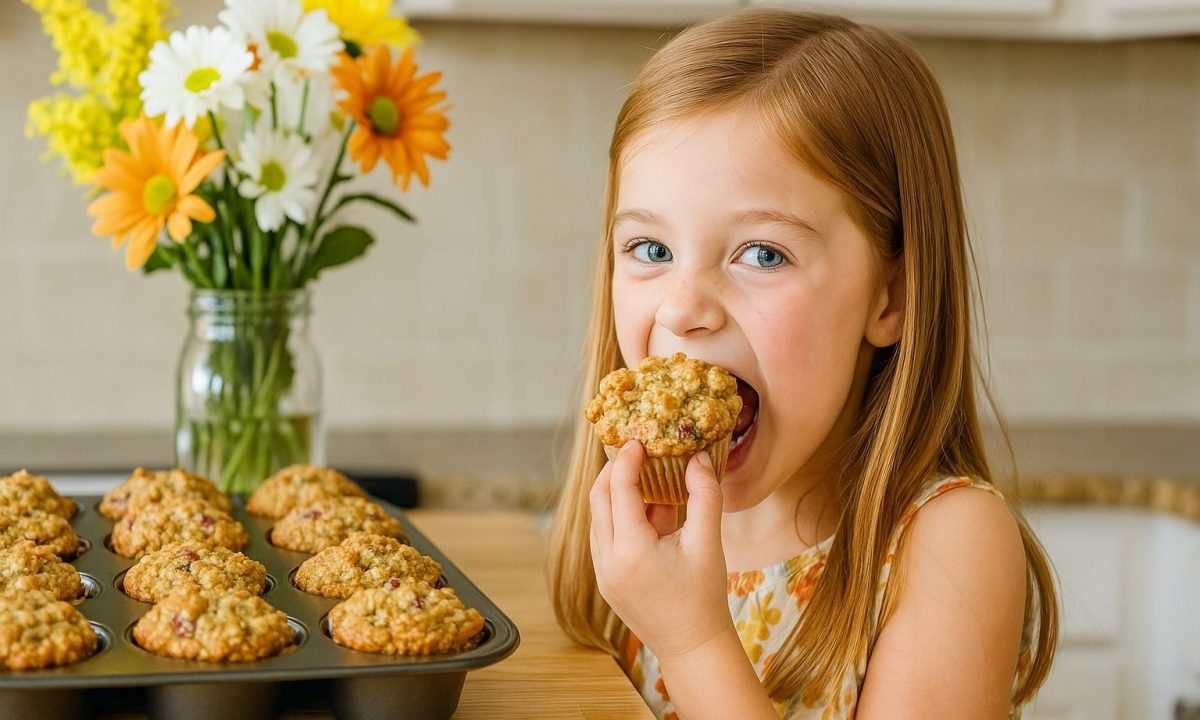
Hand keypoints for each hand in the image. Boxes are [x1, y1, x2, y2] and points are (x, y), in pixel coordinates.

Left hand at [589, 441, 731, 662]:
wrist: (692, 646)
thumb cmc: (704, 597)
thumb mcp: (708, 543)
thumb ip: (704, 495)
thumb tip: (698, 458)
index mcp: (631, 551)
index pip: (619, 489)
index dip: (626, 460)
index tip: (637, 440)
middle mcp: (607, 561)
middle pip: (599, 499)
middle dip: (614, 471)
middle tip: (635, 452)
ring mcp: (602, 573)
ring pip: (598, 518)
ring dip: (617, 494)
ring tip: (646, 479)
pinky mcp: (604, 580)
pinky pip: (604, 537)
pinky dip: (619, 517)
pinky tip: (647, 512)